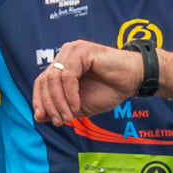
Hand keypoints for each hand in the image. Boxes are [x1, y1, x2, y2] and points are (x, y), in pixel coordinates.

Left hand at [33, 41, 148, 125]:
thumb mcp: (79, 105)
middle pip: (45, 80)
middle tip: (59, 121)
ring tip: (69, 116)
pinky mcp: (81, 51)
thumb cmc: (110, 90)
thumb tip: (38, 116)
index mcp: (63, 65)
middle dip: (50, 104)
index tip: (43, 118)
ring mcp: (72, 51)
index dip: (39, 100)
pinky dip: (70, 94)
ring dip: (59, 102)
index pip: (41, 82)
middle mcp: (65, 55)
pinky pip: (68, 76)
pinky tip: (77, 106)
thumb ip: (60, 108)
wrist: (134, 80)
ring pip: (54, 78)